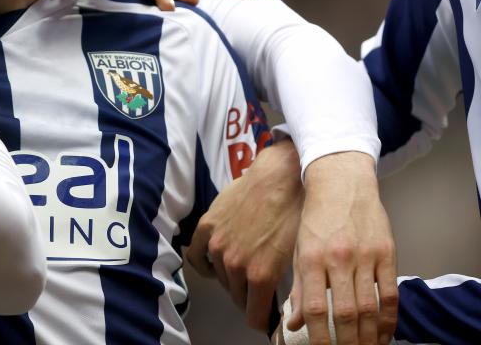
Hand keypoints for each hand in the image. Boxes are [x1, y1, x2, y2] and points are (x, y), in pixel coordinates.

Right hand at [186, 139, 302, 329]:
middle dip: (249, 298)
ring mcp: (218, 245)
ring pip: (221, 279)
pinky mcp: (207, 227)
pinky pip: (197, 257)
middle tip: (260, 292)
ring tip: (245, 272)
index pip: (254, 318)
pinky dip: (206, 265)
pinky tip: (217, 264)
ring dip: (232, 280)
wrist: (282, 177)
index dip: (263, 320)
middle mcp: (235, 264)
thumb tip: (292, 316)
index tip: (268, 318)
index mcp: (260, 275)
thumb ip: (291, 291)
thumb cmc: (296, 213)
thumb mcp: (300, 257)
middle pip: (238, 298)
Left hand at [288, 152, 396, 344]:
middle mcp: (338, 258)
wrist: (340, 181)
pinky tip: (384, 333)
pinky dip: (389, 319)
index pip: (316, 308)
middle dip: (347, 342)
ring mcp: (365, 255)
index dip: (320, 336)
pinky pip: (391, 293)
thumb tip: (293, 323)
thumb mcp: (299, 249)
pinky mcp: (386, 252)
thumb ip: (299, 288)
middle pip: (347, 313)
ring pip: (370, 307)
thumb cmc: (315, 217)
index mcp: (311, 257)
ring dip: (369, 336)